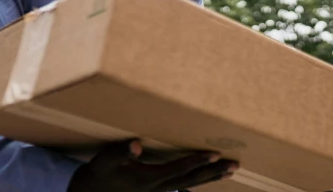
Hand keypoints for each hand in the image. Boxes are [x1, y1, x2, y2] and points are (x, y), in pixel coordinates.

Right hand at [67, 140, 238, 191]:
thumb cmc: (98, 175)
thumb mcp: (103, 161)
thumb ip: (120, 152)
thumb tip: (137, 144)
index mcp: (149, 180)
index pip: (179, 169)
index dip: (197, 161)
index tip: (215, 154)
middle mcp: (158, 188)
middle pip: (192, 180)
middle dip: (213, 172)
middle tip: (234, 165)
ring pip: (190, 185)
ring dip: (210, 178)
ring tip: (229, 171)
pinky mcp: (157, 191)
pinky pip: (183, 186)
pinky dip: (198, 181)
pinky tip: (207, 177)